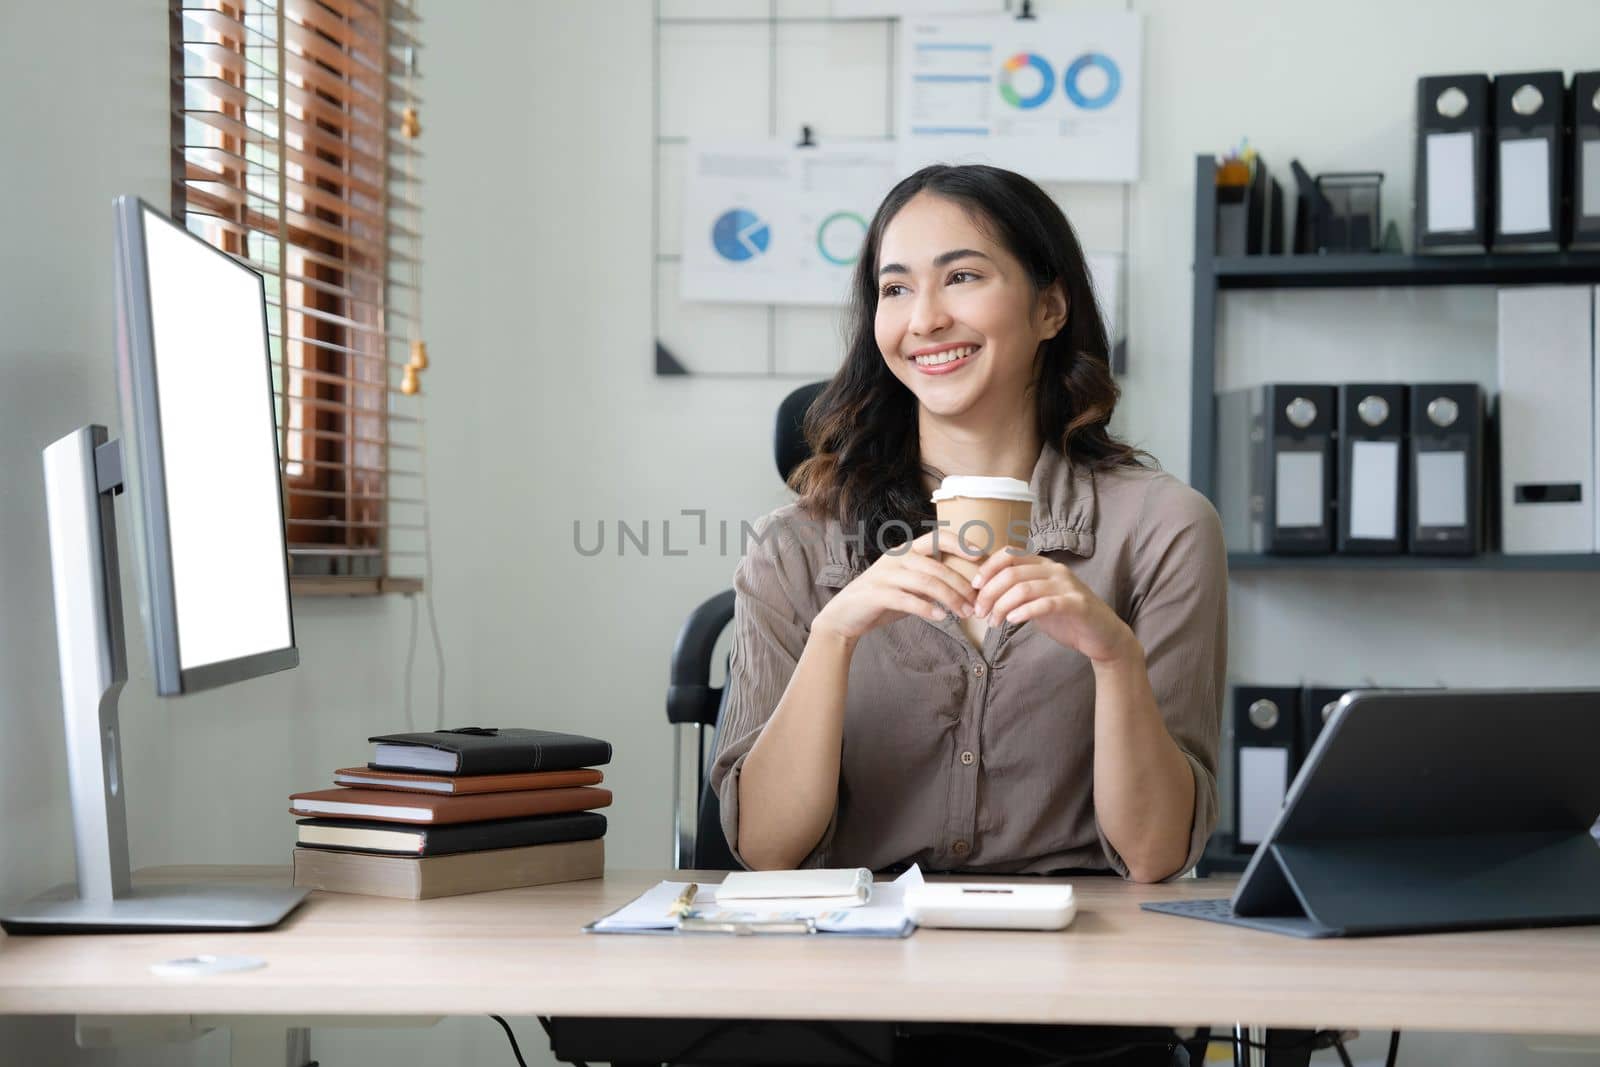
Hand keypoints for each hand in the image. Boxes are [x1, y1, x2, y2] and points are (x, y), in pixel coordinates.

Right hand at [811, 530, 984, 643]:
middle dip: (961, 586)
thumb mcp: (909, 585)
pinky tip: (941, 618)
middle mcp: (897, 558)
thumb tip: (968, 587)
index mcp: (906, 550)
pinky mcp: (876, 594)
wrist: (845, 615)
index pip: (937, 538)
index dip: (960, 543)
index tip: (980, 555)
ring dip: (950, 599)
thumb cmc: (883, 599)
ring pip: (926, 583)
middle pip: (937, 567)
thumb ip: (932, 581)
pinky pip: (907, 599)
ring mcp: (885, 575)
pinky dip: (926, 608)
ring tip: (965, 613)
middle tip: (978, 603)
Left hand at [970, 550, 1137, 664]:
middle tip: (979, 612)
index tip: (974, 587)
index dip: (988, 568)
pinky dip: (1023, 611)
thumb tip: (982, 594)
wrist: (1103, 637)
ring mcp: (1067, 586)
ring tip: (992, 622)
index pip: (1009, 554)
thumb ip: (1016, 594)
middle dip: (989, 592)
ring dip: (1001, 605)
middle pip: (1011, 573)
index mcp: (1044, 565)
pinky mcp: (1077, 604)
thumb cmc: (1067, 619)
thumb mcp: (1037, 601)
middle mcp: (1055, 570)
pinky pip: (1044, 604)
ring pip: (1024, 588)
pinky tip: (1011, 620)